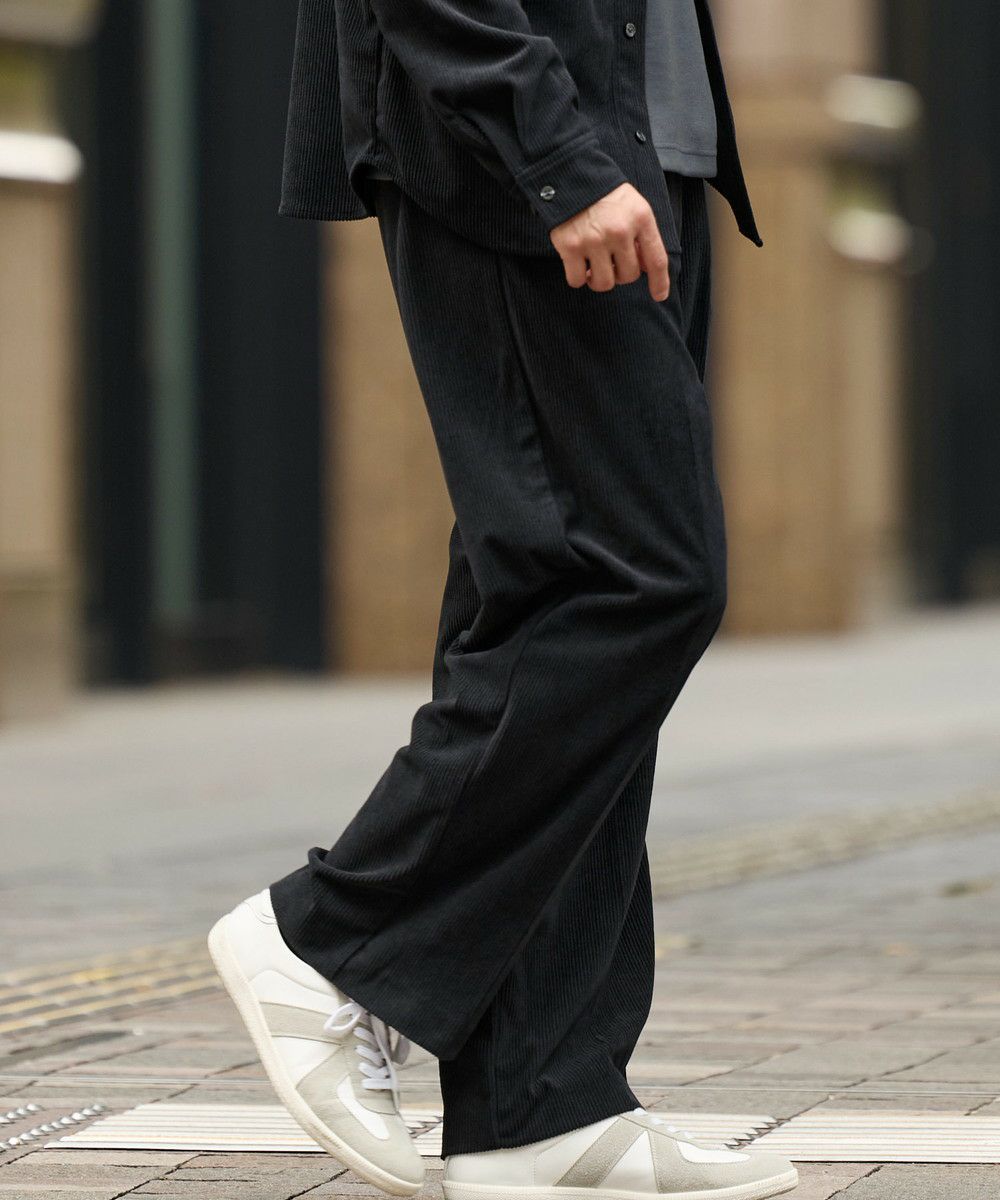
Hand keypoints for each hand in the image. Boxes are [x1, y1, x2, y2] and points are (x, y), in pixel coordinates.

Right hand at [549, 183, 669, 300]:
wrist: (571, 176)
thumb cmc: (605, 195)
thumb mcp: (634, 206)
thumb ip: (643, 235)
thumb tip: (646, 269)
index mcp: (640, 219)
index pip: (657, 259)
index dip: (660, 282)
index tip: (659, 295)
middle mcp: (620, 231)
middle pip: (628, 276)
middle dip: (621, 273)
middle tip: (611, 261)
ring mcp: (594, 240)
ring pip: (604, 283)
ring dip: (599, 280)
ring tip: (595, 265)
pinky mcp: (570, 247)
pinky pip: (577, 281)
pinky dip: (578, 278)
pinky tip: (578, 264)